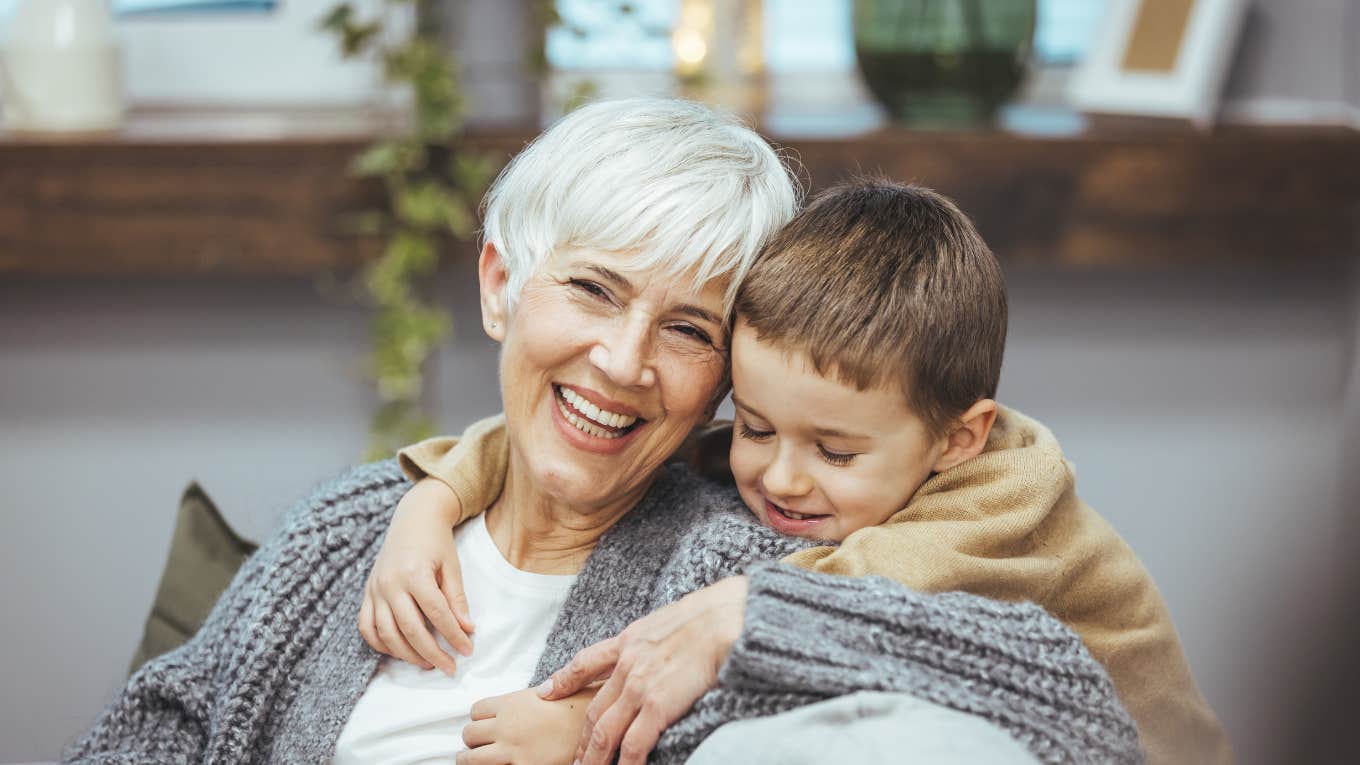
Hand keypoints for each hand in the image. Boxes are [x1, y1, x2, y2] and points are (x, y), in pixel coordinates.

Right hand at [359, 477, 475, 674]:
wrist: (412, 519)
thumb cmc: (436, 542)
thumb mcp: (452, 566)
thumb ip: (457, 599)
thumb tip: (467, 629)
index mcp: (414, 573)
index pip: (437, 614)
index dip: (453, 636)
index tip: (467, 650)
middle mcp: (390, 583)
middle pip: (410, 629)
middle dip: (432, 653)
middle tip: (450, 668)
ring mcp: (375, 589)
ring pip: (386, 634)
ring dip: (407, 655)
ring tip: (428, 663)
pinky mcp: (366, 593)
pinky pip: (367, 627)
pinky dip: (381, 644)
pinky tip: (400, 651)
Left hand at [457, 686, 597, 764]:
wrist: (594, 723)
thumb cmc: (576, 707)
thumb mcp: (546, 693)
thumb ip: (523, 702)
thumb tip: (511, 708)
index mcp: (511, 704)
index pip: (476, 711)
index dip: (478, 719)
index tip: (483, 725)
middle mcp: (506, 726)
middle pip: (470, 734)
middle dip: (472, 741)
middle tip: (476, 746)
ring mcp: (511, 749)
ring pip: (471, 758)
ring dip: (470, 760)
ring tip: (471, 762)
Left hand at [538, 575, 748, 764]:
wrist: (727, 619)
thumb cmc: (712, 613)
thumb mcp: (670, 616)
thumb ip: (656, 635)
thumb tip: (662, 640)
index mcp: (629, 640)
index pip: (585, 662)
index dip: (563, 680)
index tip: (546, 692)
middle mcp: (628, 664)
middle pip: (593, 709)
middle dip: (580, 738)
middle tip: (571, 757)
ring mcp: (640, 687)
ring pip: (605, 732)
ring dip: (593, 758)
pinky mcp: (658, 706)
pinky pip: (634, 745)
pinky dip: (625, 764)